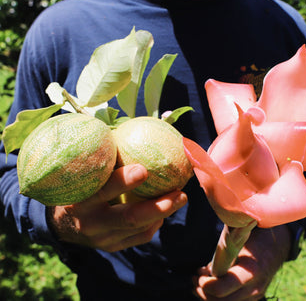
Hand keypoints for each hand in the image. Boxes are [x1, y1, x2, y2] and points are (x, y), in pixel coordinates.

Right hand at [47, 164, 187, 251]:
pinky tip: (163, 212)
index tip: (143, 169)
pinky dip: (155, 224)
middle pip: (129, 217)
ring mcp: (102, 238)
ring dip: (163, 213)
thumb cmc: (79, 186)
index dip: (123, 181)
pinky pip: (139, 237)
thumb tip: (144, 122)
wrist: (61, 223)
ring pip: (139, 229)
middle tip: (180, 192)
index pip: (103, 191)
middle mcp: (90, 222)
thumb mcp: (85, 171)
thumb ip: (107, 153)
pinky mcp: (112, 246)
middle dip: (158, 206)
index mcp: (80, 200)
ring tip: (180, 197)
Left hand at [194, 225, 290, 299]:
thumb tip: (206, 270)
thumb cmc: (256, 239)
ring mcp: (255, 295)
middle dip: (204, 293)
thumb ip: (223, 255)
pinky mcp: (253, 297)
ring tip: (197, 284)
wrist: (278, 245)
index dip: (206, 284)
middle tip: (194, 280)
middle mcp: (254, 288)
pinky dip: (218, 297)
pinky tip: (209, 286)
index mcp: (250, 271)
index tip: (198, 275)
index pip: (222, 288)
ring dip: (208, 297)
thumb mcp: (240, 241)